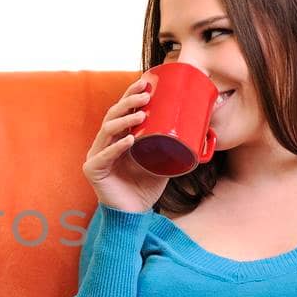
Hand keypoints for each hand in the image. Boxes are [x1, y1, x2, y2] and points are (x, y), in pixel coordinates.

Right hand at [84, 76, 167, 212]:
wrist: (134, 214)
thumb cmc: (146, 187)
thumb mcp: (163, 162)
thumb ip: (174, 147)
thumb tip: (203, 132)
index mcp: (117, 137)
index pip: (121, 111)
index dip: (131, 94)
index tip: (146, 81)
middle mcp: (104, 143)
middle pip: (112, 115)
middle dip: (128, 101)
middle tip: (145, 94)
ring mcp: (96, 156)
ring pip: (107, 130)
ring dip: (124, 120)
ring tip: (142, 115)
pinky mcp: (93, 170)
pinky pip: (104, 156)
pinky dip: (116, 148)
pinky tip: (129, 141)